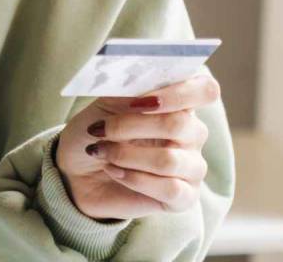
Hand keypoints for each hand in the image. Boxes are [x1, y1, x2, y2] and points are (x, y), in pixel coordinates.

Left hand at [53, 71, 218, 220]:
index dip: (179, 93)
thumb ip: (128, 91)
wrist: (76, 172)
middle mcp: (193, 134)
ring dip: (126, 155)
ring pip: (169, 160)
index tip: (144, 100)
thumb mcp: (104, 105)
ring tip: (101, 152)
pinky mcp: (184, 198)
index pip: (205, 90)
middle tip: (100, 129)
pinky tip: (114, 172)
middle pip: (180, 124)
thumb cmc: (96, 132)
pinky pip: (169, 189)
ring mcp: (192, 167)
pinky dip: (133, 179)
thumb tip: (147, 84)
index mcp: (180, 104)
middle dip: (131, 126)